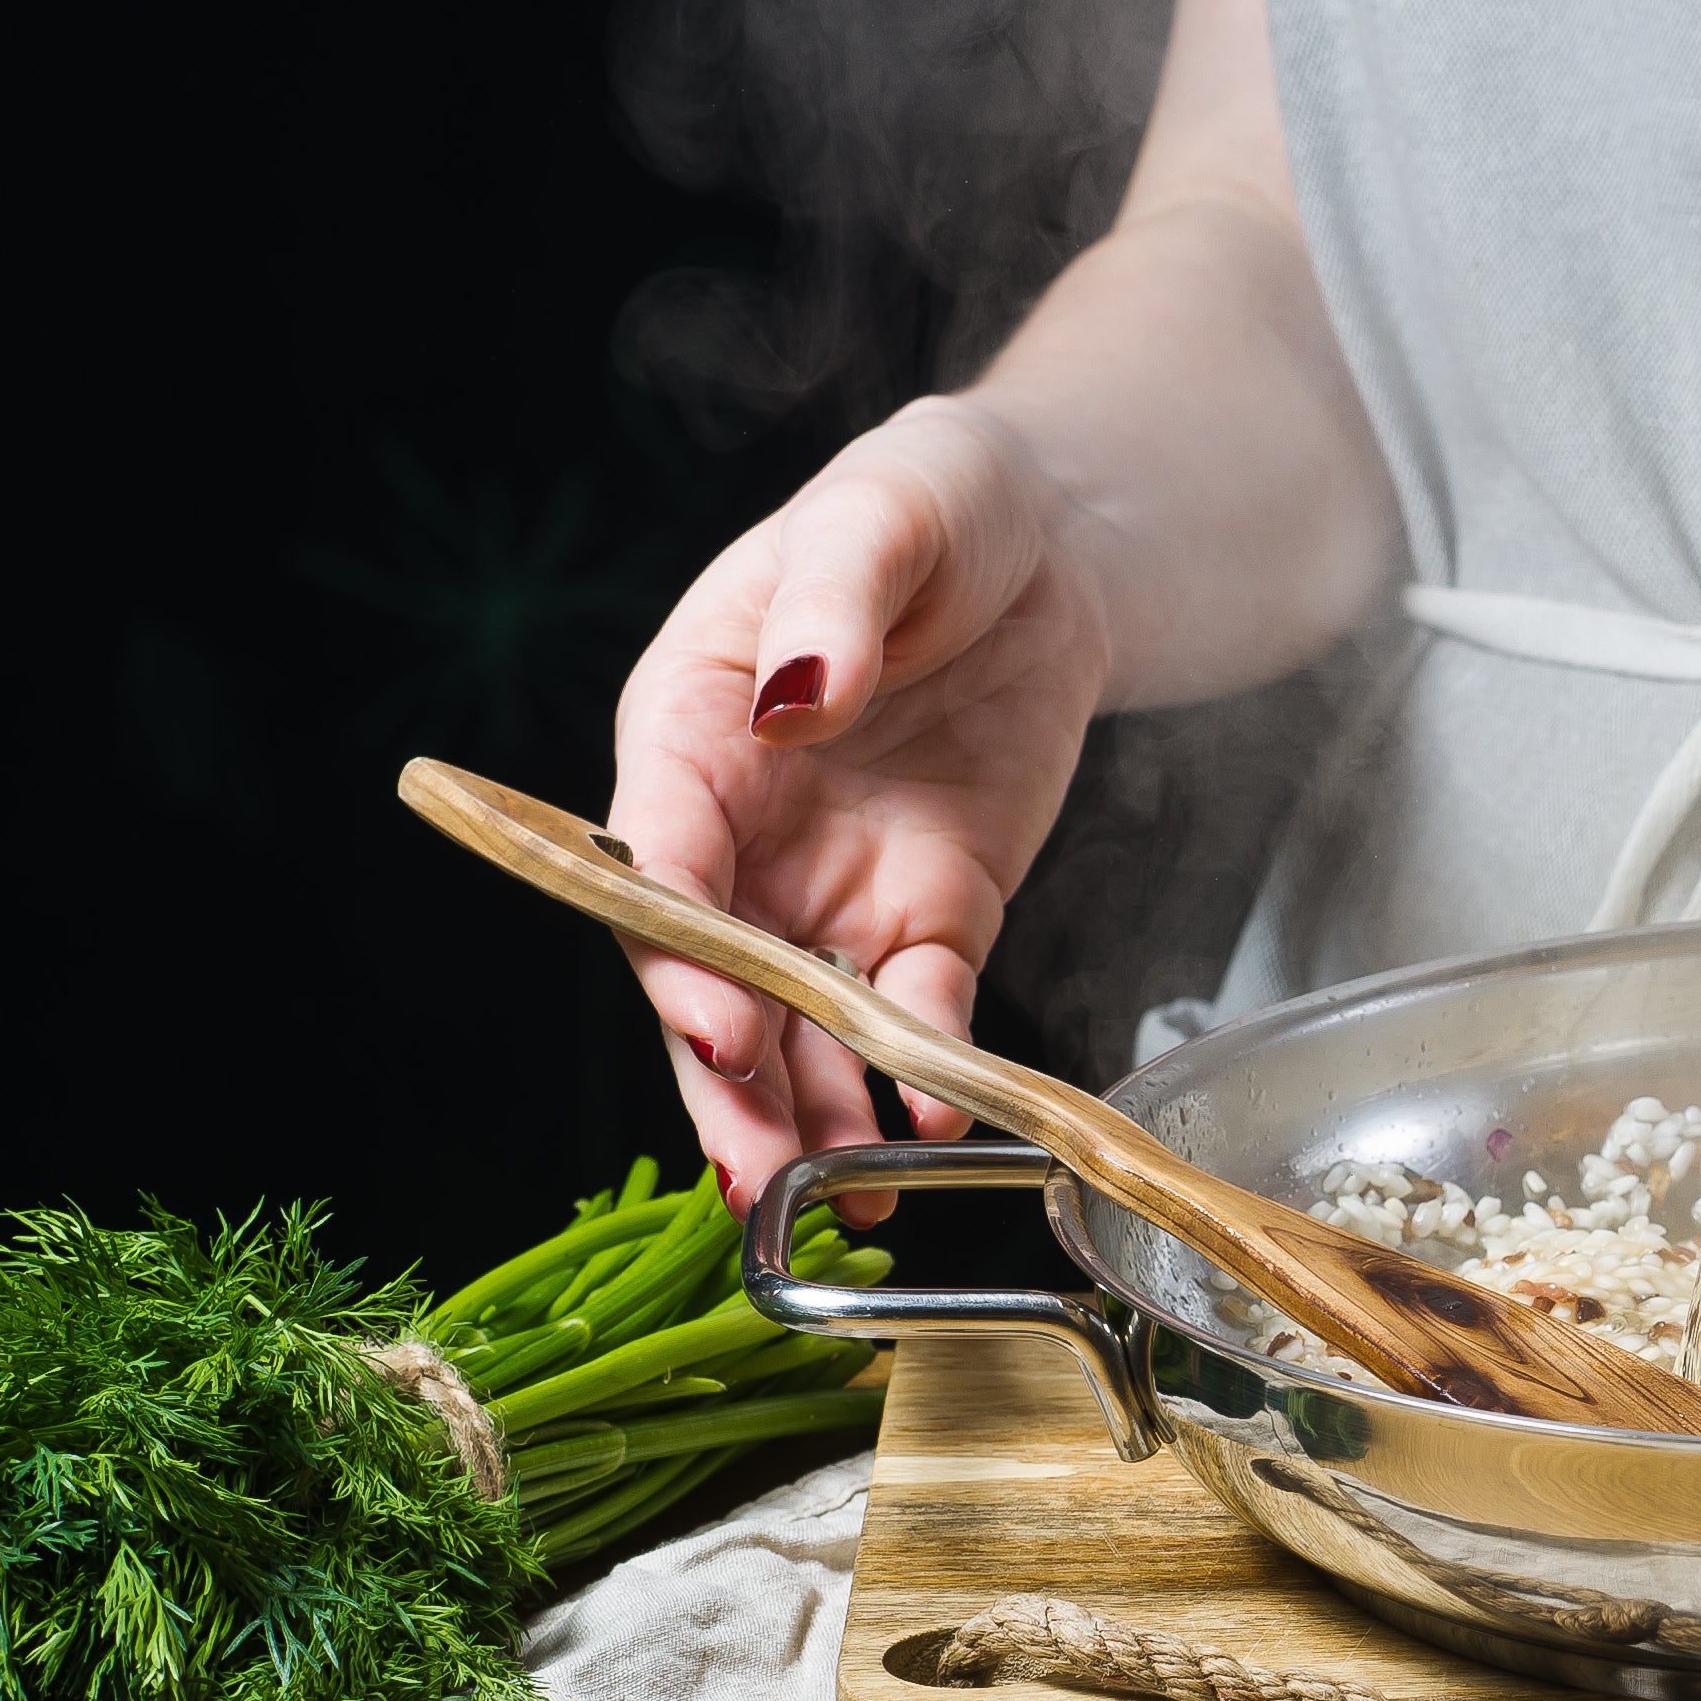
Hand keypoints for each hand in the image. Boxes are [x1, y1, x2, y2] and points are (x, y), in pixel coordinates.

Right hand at [606, 397, 1112, 1215]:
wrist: (1045, 542)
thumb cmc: (929, 505)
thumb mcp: (881, 518)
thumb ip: (830, 611)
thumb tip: (797, 696)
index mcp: (688, 730)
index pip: (655, 858)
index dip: (676, 950)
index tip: (718, 1024)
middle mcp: (740, 831)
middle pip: (710, 977)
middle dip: (729, 1082)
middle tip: (761, 1171)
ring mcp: (831, 884)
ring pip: (800, 1026)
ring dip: (813, 1113)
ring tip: (838, 1195)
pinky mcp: (931, 914)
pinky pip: (917, 1012)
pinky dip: (923, 1071)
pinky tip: (935, 1122)